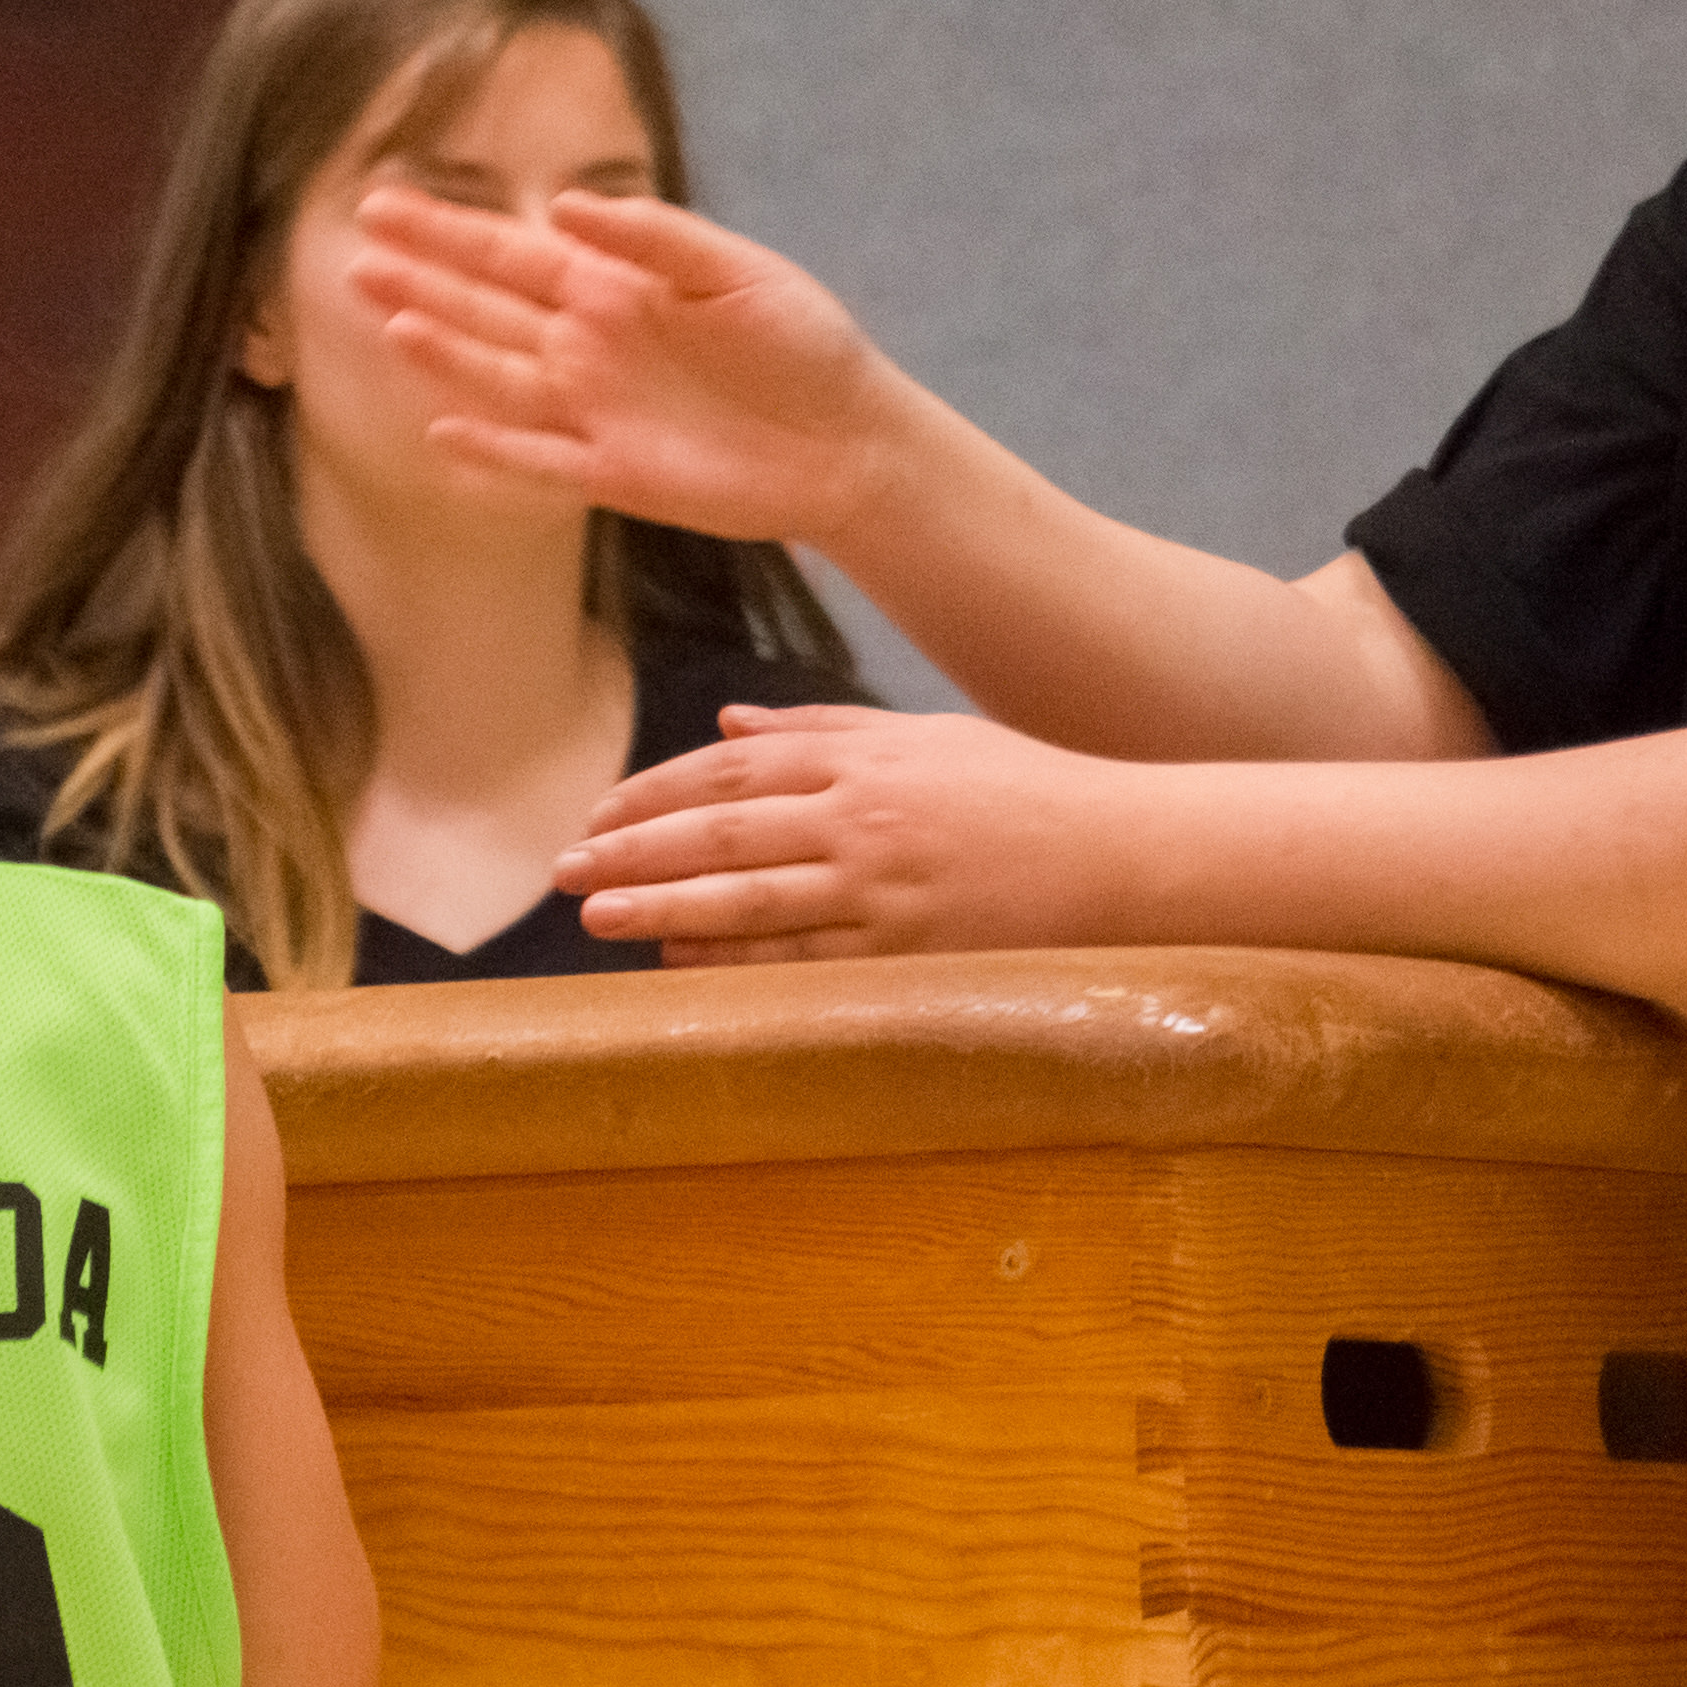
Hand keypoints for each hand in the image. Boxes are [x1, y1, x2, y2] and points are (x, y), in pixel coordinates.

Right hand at [347, 184, 899, 546]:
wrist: (850, 440)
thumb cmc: (804, 343)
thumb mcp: (738, 272)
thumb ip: (654, 238)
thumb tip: (564, 207)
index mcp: (616, 285)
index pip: (512, 251)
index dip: (446, 231)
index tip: (381, 202)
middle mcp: (590, 343)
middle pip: (485, 308)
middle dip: (421, 280)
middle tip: (352, 255)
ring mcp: (594, 410)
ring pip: (496, 375)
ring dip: (439, 350)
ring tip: (381, 317)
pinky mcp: (612, 472)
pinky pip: (536, 458)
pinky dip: (491, 447)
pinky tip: (441, 427)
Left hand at [553, 706, 1133, 962]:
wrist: (1122, 852)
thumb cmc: (1022, 789)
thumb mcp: (922, 736)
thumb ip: (820, 728)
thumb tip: (726, 721)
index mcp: (862, 755)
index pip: (730, 768)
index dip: (653, 792)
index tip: (596, 816)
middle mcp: (863, 814)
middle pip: (723, 829)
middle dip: (634, 850)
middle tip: (564, 870)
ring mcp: (885, 886)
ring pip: (749, 896)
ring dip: (664, 907)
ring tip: (596, 916)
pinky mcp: (911, 949)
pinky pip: (804, 959)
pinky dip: (738, 962)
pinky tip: (683, 964)